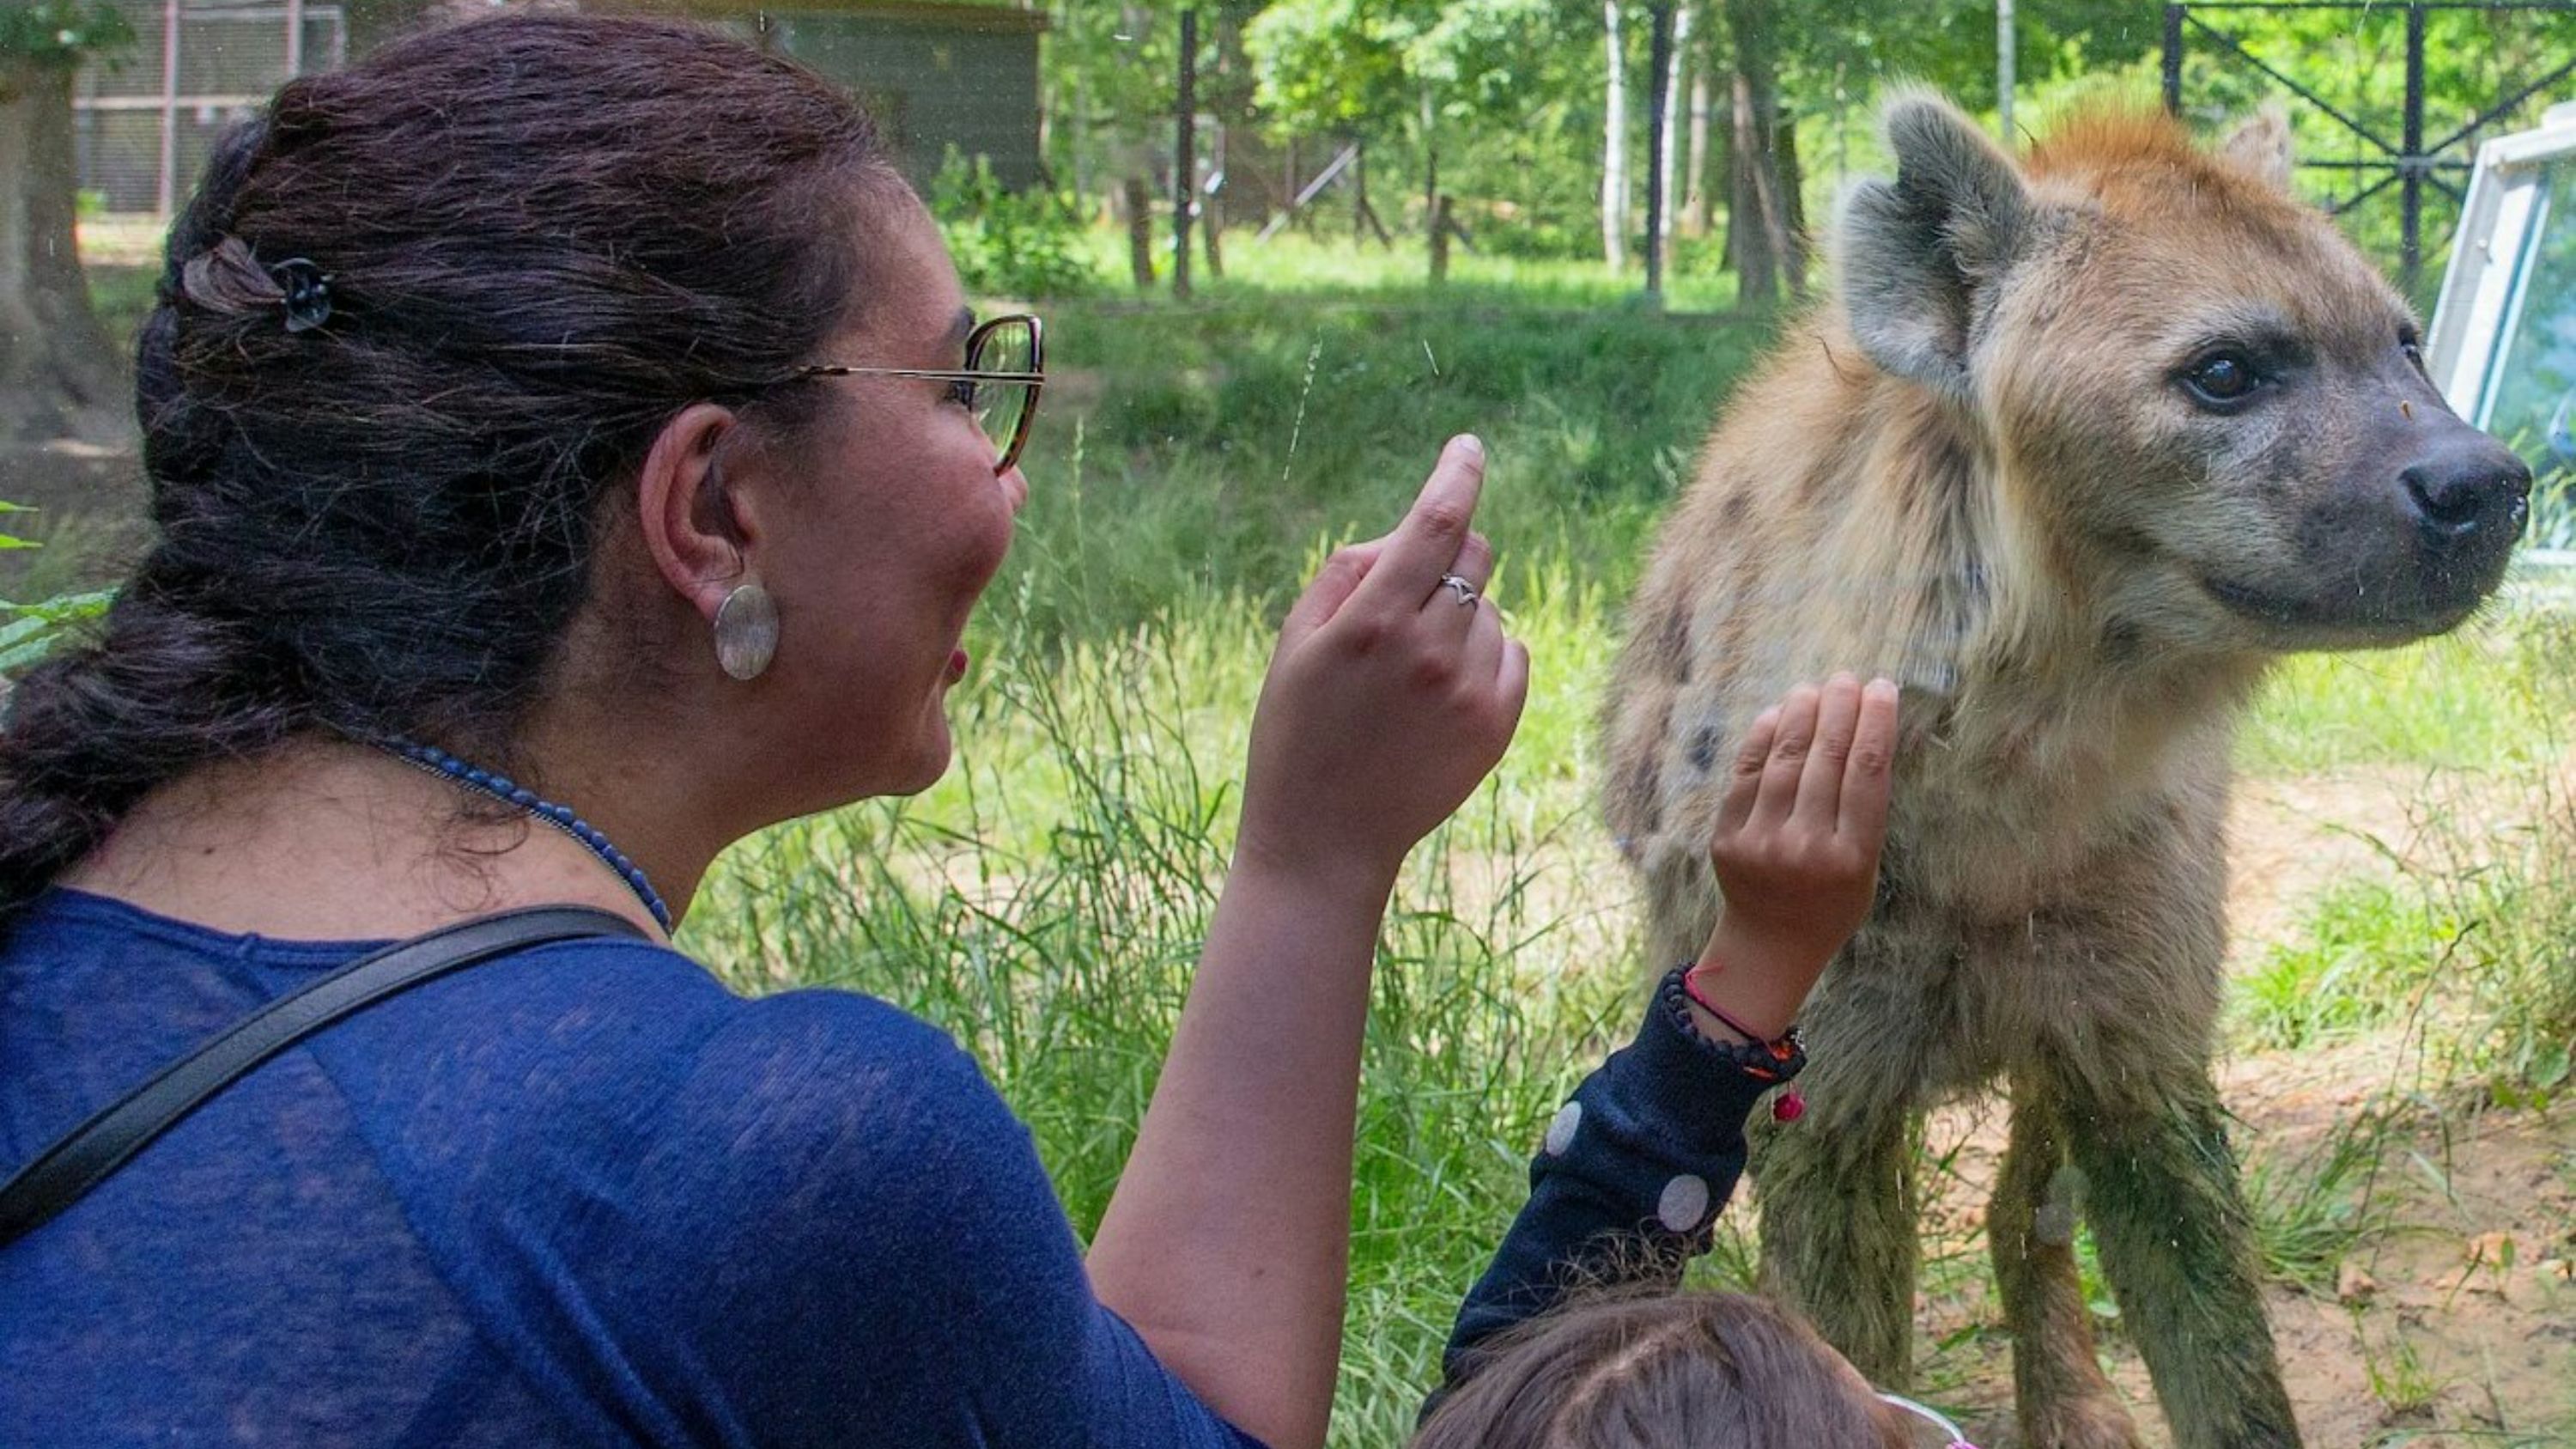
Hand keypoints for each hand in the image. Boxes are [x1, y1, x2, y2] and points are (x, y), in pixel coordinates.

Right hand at [1235, 435, 1530, 898]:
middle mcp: (1431, 649)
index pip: (1436, 522)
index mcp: (1373, 621)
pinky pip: (1512, 652)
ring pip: (1491, 606)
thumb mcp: (1296, 642)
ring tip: (1408, 672)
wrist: (1324, 840)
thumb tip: (1406, 534)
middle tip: (1405, 597)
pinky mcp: (1497, 724)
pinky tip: (1438, 694)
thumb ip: (1349, 571)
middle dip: (1448, 554)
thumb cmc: (1297, 731)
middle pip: (1475, 554)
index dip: (1457, 474)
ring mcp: (1471, 689)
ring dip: (1459, 614)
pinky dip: (1483, 654)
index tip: (1468, 448)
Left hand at [1687, 674, 1898, 1041]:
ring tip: (1814, 689)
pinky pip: (1746, 776)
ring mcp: (1762, 842)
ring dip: (1801, 717)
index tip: (1882, 689)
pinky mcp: (1727, 838)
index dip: (1876, 724)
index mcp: (1852, 858)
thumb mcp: (1865, 867)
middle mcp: (1806, 847)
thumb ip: (1862, 811)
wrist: (1770, 943)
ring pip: (1785, 761)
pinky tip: (1778, 715)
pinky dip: (1762, 741)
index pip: (1867, 775)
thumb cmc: (1831, 901)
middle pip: (1827, 760)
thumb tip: (1861, 733)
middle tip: (1847, 679)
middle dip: (1840, 710)